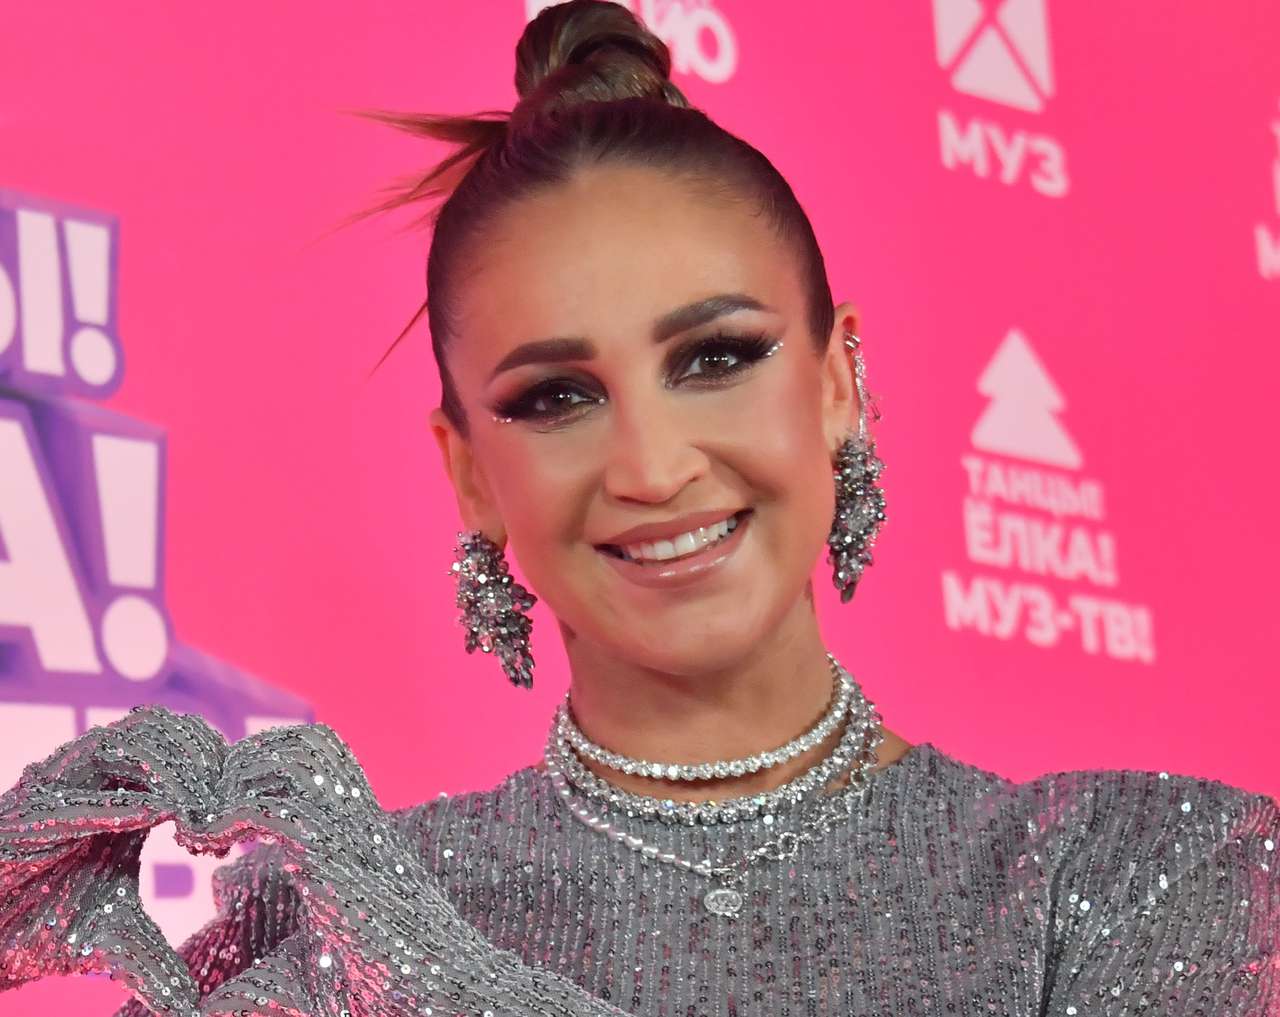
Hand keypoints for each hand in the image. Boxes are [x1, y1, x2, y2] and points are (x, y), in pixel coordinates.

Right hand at [0, 705, 228, 1013]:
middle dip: (204, 762)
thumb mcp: (115, 941)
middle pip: (167, 727)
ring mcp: (61, 788)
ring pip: (128, 741)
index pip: (188, 744)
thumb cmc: (45, 925)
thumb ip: (157, 962)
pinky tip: (155, 817)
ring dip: (172, 772)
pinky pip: (77, 794)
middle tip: (222, 814)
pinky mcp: (26, 812)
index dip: (220, 771)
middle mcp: (98, 778)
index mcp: (130, 793)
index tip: (237, 822)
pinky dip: (118, 801)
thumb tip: (190, 1006)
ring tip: (193, 823)